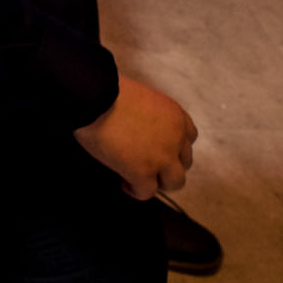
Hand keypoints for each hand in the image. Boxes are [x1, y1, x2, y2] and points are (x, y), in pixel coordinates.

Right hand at [74, 75, 196, 199]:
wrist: (94, 97)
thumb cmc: (107, 91)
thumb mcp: (141, 97)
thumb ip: (149, 113)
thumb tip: (138, 126)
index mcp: (175, 116)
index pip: (189, 138)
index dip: (173, 146)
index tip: (156, 148)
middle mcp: (175, 138)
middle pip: (184, 162)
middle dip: (167, 166)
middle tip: (147, 165)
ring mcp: (161, 157)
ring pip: (174, 182)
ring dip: (158, 182)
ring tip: (138, 178)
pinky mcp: (142, 172)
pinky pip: (146, 192)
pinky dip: (136, 190)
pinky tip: (124, 183)